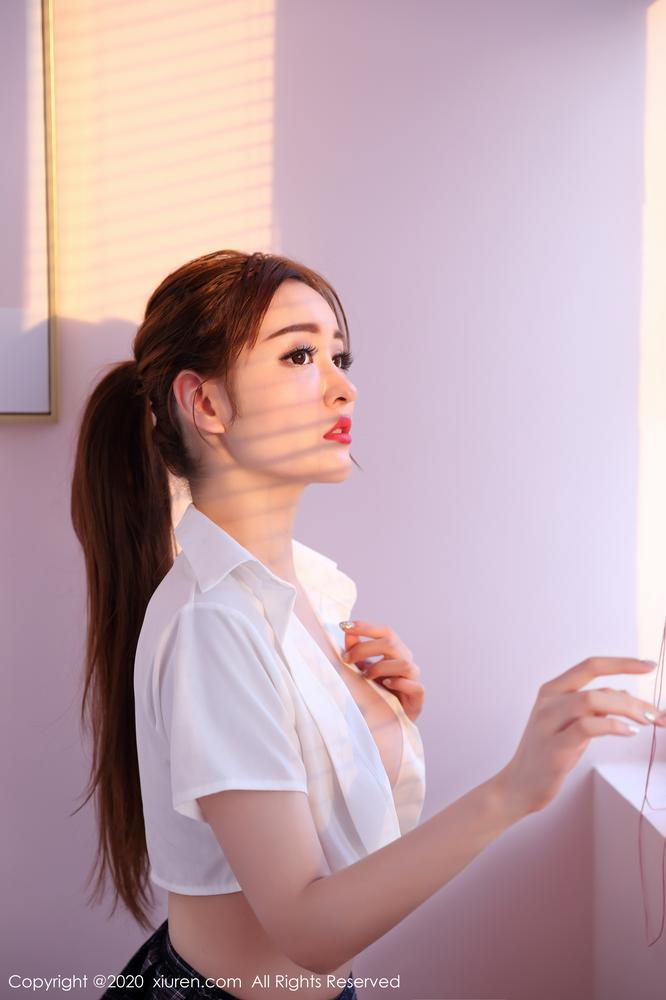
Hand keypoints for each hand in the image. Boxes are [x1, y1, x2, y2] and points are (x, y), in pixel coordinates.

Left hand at [339, 620, 424, 721]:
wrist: (386, 720)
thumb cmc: (374, 690)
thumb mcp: (361, 668)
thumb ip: (356, 650)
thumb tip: (347, 632)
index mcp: (394, 650)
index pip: (385, 631)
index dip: (366, 627)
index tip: (345, 626)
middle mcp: (405, 660)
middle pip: (391, 643)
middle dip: (365, 648)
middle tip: (347, 659)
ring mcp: (413, 678)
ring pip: (404, 663)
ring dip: (380, 668)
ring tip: (365, 677)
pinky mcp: (417, 698)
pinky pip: (415, 686)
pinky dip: (399, 683)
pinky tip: (385, 684)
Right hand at [496, 656, 665, 818]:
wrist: (519, 785)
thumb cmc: (549, 754)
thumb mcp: (571, 724)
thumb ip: (594, 708)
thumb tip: (627, 696)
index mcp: (552, 690)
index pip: (590, 666)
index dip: (622, 663)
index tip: (649, 664)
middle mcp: (548, 702)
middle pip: (597, 687)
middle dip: (633, 700)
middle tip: (657, 714)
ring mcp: (548, 723)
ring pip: (592, 701)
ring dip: (626, 710)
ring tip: (646, 723)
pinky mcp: (554, 747)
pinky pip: (587, 728)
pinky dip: (613, 726)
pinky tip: (628, 732)